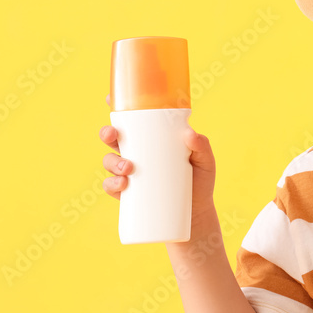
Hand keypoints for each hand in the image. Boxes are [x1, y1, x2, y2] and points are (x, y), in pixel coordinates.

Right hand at [100, 95, 217, 220]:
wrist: (196, 213)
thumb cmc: (200, 181)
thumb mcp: (205, 160)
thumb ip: (201, 145)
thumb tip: (189, 134)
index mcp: (152, 139)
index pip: (132, 121)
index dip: (117, 108)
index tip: (109, 99)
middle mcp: (137, 153)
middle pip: (113, 138)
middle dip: (107, 133)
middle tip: (113, 136)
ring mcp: (130, 173)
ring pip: (109, 161)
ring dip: (112, 162)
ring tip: (127, 168)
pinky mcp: (127, 193)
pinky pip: (111, 186)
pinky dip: (112, 184)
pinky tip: (122, 185)